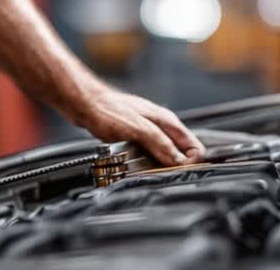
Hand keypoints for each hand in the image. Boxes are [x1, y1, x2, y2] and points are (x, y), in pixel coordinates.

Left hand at [70, 85, 204, 165]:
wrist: (85, 104)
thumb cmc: (108, 111)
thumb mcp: (138, 129)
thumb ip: (160, 144)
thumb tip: (179, 161)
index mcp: (168, 122)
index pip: (194, 146)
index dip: (191, 162)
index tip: (178, 172)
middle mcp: (162, 126)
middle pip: (181, 153)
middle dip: (175, 167)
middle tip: (160, 175)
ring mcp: (149, 132)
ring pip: (164, 156)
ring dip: (159, 166)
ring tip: (147, 171)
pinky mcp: (137, 138)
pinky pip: (149, 155)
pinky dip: (146, 164)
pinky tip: (136, 167)